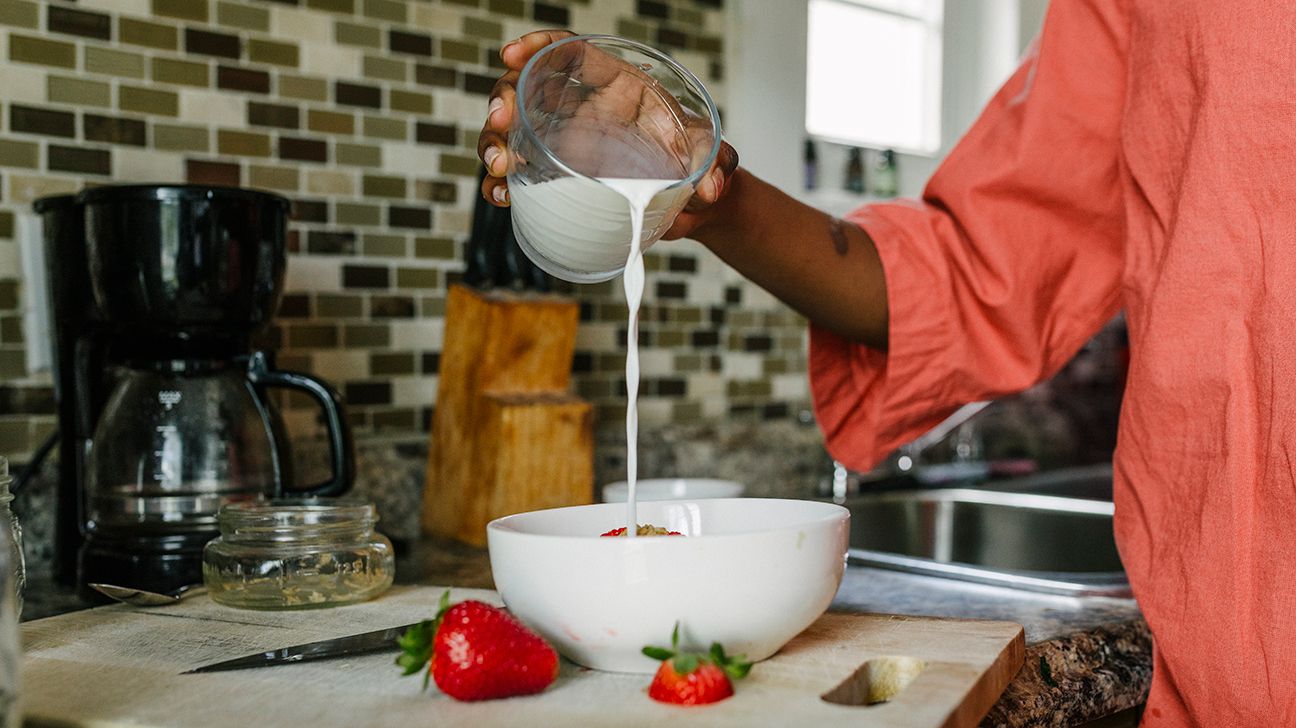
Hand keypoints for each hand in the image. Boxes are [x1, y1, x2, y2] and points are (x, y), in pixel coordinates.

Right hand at [476, 30, 739, 239]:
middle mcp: (584, 109)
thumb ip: (720, 162)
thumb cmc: (700, 163)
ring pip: (514, 131)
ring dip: (494, 143)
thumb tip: (713, 186)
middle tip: (500, 121)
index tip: (513, 54)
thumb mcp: (714, 155)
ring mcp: (566, 145)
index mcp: (618, 86)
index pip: (570, 52)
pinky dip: (502, 183)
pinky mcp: (560, 179)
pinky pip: (520, 174)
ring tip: (499, 168)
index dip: (539, 46)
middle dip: (504, 97)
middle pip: (528, 88)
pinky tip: (501, 194)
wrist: (693, 203)